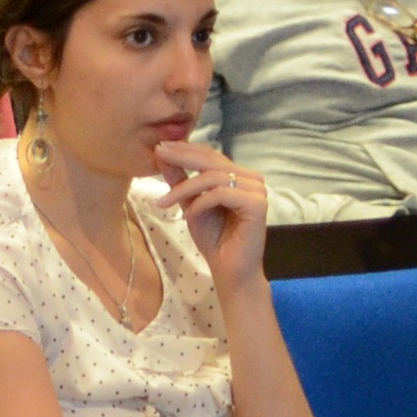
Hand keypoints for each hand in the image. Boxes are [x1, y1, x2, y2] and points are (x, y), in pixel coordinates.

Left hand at [154, 140, 269, 285]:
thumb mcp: (189, 203)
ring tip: (164, 201)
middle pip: (212, 160)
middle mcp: (252, 179)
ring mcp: (257, 191)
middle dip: (182, 157)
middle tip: (158, 153)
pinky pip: (221, 194)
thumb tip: (161, 152)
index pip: (211, 155)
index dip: (185, 149)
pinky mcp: (257, 204)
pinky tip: (188, 215)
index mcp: (239, 176)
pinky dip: (200, 203)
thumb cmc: (213, 238)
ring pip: (214, 177)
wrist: (229, 268)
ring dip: (184, 188)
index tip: (159, 147)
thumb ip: (179, 178)